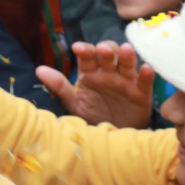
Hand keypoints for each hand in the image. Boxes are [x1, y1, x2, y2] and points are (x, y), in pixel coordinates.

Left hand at [36, 40, 153, 129]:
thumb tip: (38, 70)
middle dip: (106, 50)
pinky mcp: (141, 92)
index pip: (87, 57)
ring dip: (126, 56)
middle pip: (109, 55)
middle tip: (102, 50)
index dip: (84, 50)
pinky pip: (144, 81)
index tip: (78, 48)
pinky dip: (146, 74)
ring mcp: (126, 81)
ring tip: (125, 50)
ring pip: (127, 63)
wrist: (113, 136)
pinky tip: (145, 68)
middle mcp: (109, 72)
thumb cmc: (93, 115)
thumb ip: (59, 86)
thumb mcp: (75, 104)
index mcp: (91, 72)